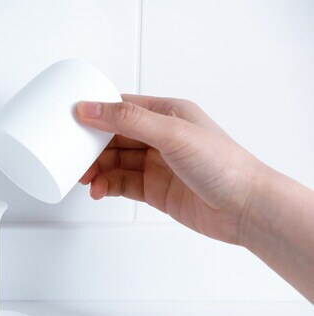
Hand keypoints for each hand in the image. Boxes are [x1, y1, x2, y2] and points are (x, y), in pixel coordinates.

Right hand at [75, 94, 266, 244]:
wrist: (246, 209)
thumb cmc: (223, 165)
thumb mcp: (171, 134)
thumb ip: (128, 120)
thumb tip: (91, 107)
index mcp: (167, 113)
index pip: (121, 107)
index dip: (95, 112)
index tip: (70, 120)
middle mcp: (160, 137)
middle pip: (113, 136)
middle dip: (90, 146)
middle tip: (72, 156)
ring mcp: (156, 164)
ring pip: (114, 162)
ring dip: (96, 169)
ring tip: (85, 178)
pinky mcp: (154, 189)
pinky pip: (120, 184)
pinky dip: (105, 186)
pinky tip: (99, 190)